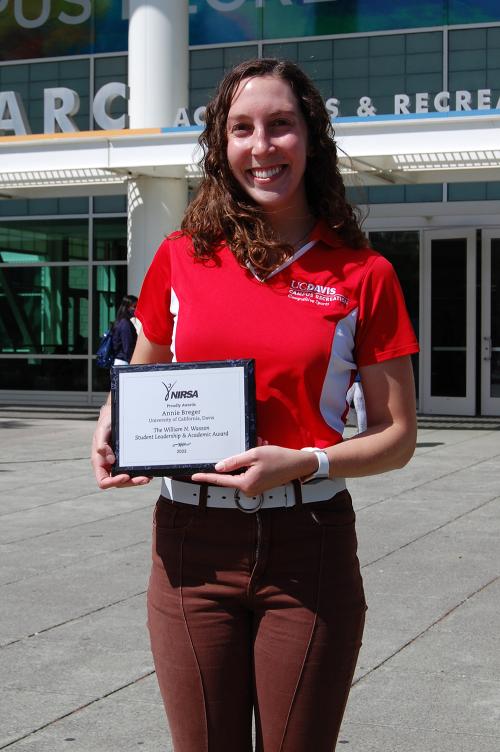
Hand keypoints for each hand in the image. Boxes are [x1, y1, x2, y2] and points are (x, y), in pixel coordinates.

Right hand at [91, 404, 151, 489]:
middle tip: (143, 479)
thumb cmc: (107, 423)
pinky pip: (133, 471)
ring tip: (147, 477)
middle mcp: (108, 465)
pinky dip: (140, 473)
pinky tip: (148, 471)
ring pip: (127, 479)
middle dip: (131, 482)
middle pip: (118, 482)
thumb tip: (110, 460)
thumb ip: (101, 443)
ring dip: (137, 480)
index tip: (125, 476)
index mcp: (100, 462)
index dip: (113, 482)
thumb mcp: (102, 430)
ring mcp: (118, 464)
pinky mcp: (126, 460)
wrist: (115, 416)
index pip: (103, 480)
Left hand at [191, 444, 317, 495]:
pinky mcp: (259, 485)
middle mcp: (249, 490)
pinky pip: (248, 473)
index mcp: (245, 483)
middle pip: (231, 475)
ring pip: (240, 473)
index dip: (206, 476)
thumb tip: (218, 467)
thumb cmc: (278, 458)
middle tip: (252, 446)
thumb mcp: (254, 455)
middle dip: (236, 460)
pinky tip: (261, 452)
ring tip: (260, 446)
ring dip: (246, 460)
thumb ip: (234, 461)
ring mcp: (254, 489)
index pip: (221, 479)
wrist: (298, 465)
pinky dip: (251, 463)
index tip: (194, 476)